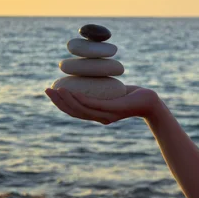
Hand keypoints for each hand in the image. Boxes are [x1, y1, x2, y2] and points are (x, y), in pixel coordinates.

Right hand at [45, 85, 160, 124]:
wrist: (151, 102)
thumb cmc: (133, 96)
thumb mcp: (114, 92)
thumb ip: (102, 90)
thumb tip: (90, 79)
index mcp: (99, 115)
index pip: (76, 112)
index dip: (61, 104)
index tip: (51, 92)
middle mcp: (101, 118)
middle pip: (75, 112)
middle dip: (58, 102)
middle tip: (47, 90)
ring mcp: (108, 115)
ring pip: (82, 109)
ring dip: (66, 100)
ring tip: (56, 90)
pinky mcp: (115, 109)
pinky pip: (94, 104)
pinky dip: (80, 98)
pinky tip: (71, 91)